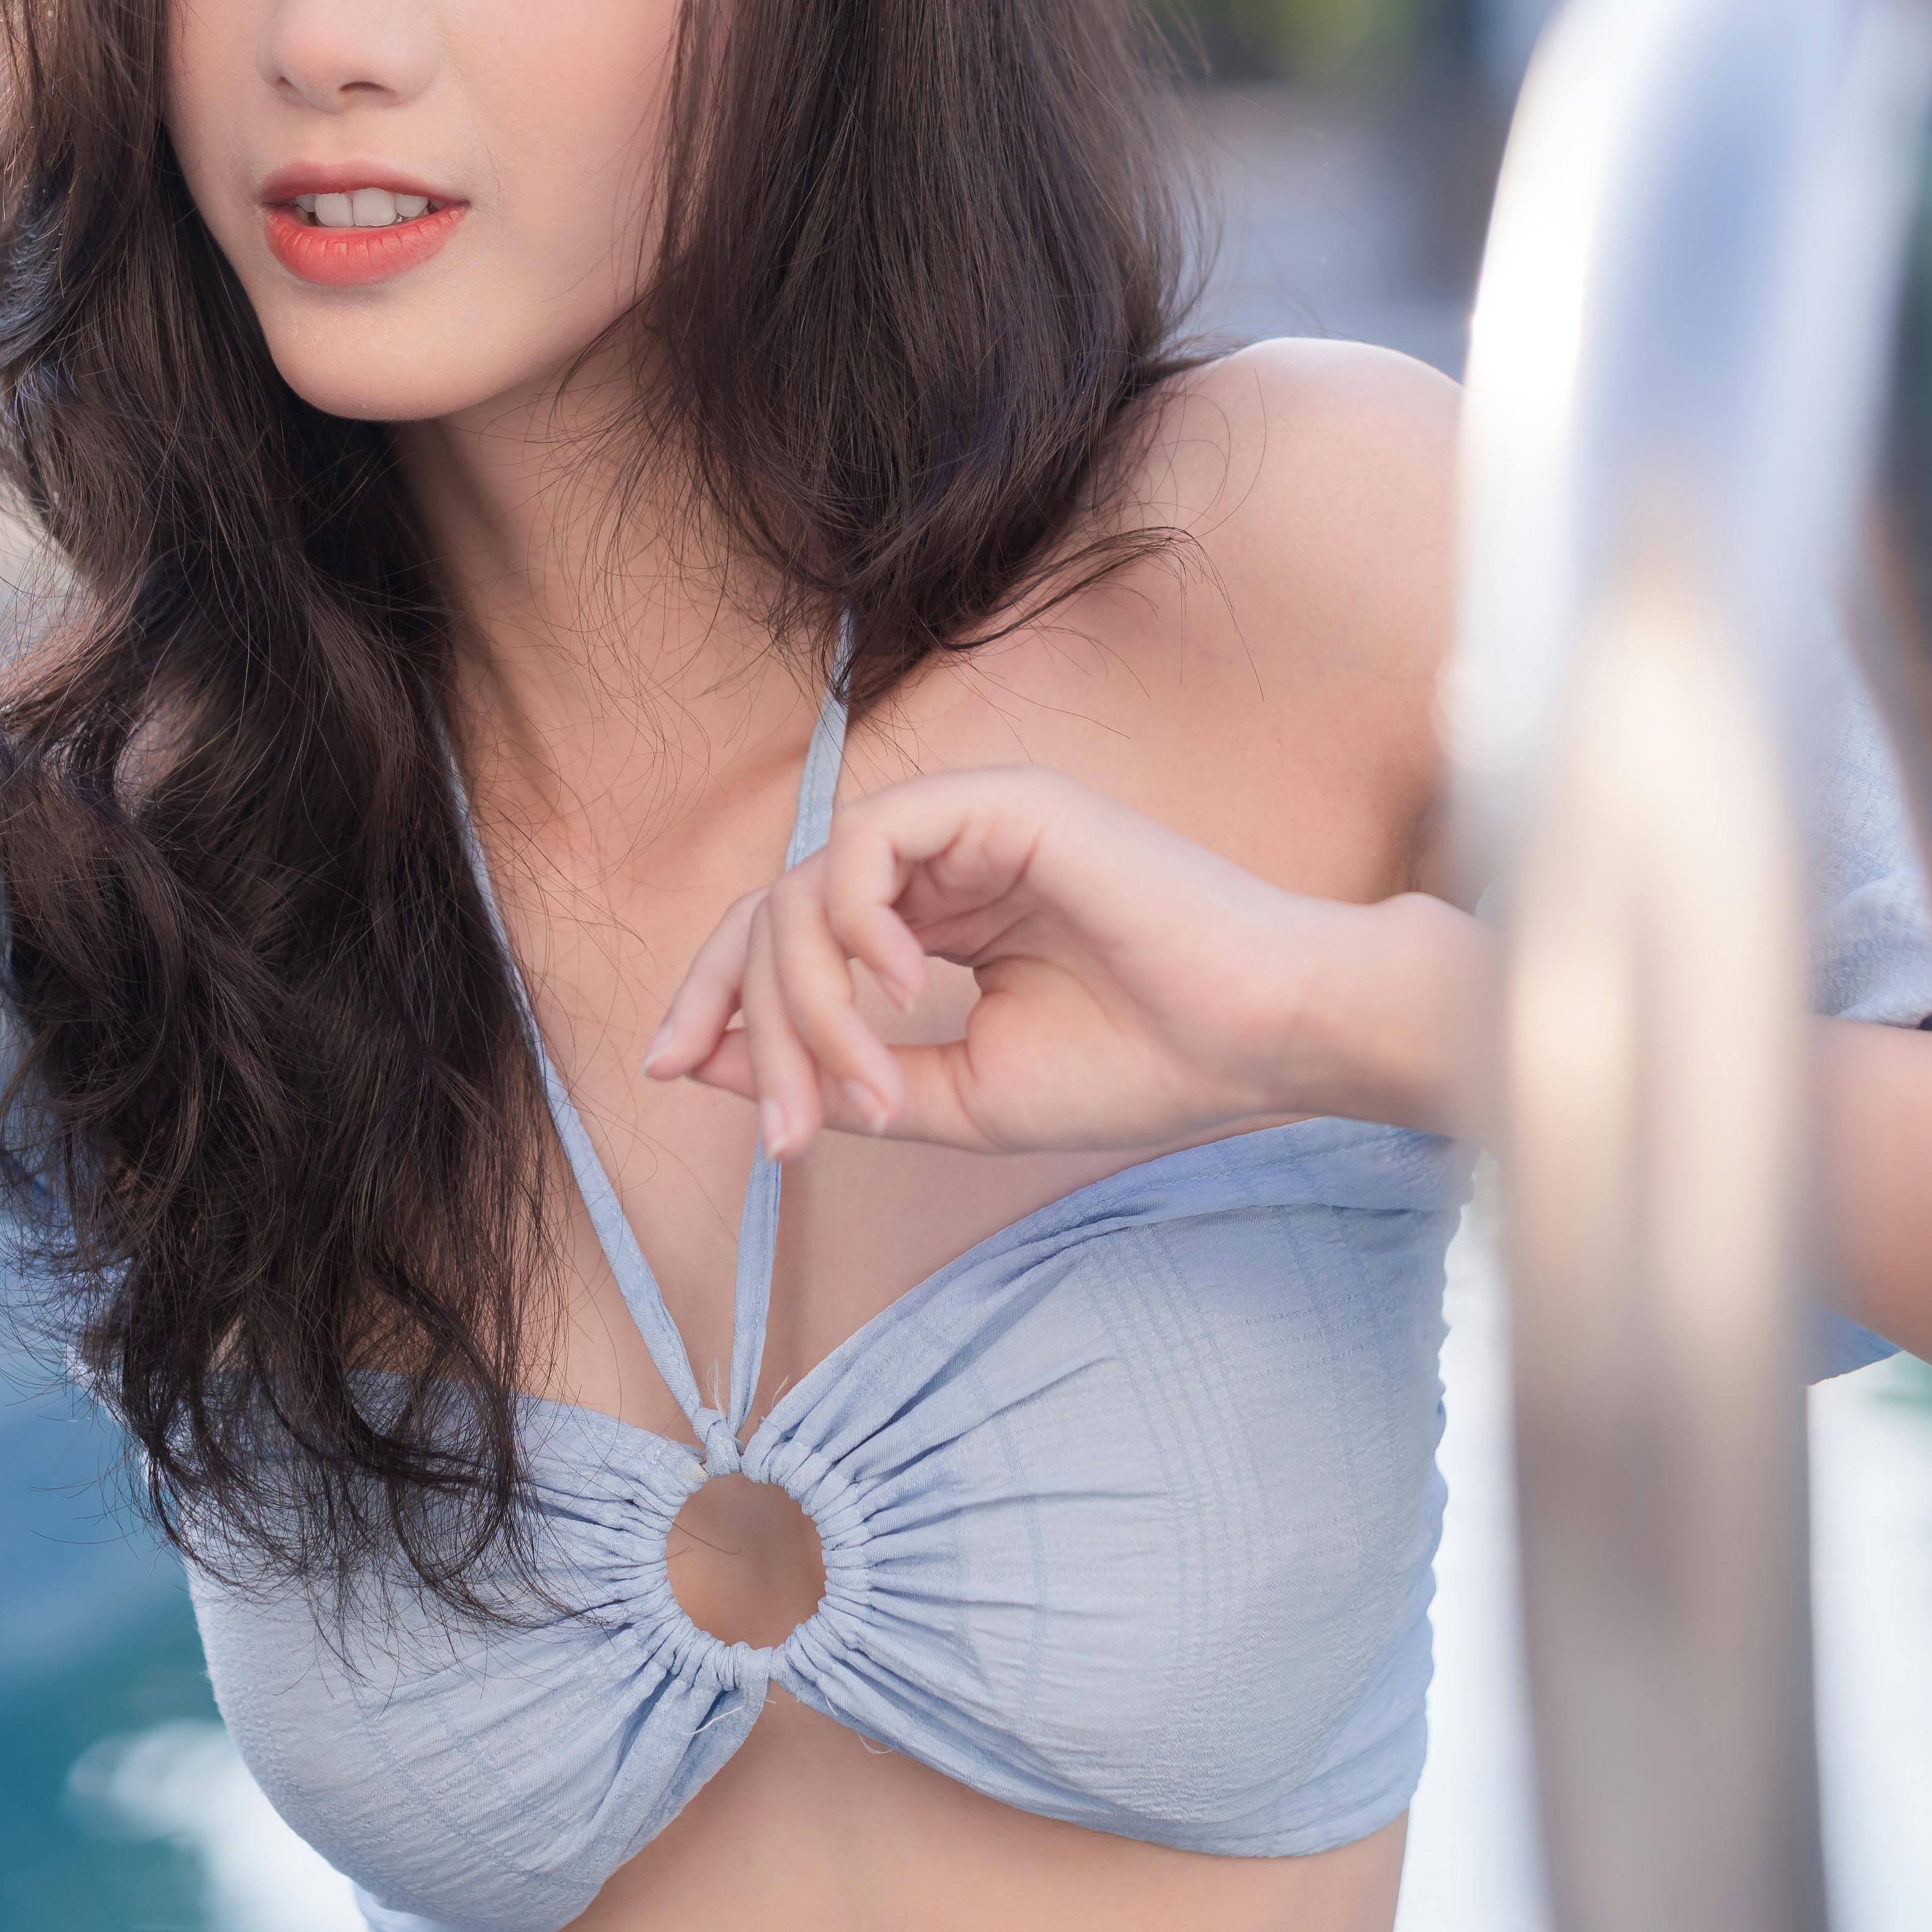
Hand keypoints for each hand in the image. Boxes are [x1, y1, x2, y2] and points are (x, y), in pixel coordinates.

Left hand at [642, 765, 1481, 1160]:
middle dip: (749, 1020)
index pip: (791, 936)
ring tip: (865, 1088)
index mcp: (937, 915)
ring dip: (811, 1004)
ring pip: (811, 887)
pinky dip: (855, 924)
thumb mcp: (956, 1095)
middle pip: (778, 912)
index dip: (719, 996)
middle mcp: (942, 860)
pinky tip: (897, 990)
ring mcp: (969, 823)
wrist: (1258, 1040)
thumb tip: (707, 1061)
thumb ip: (843, 1072)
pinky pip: (868, 844)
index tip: (673, 1069)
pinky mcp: (998, 801)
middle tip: (780, 1130)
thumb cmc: (1136, 1067)